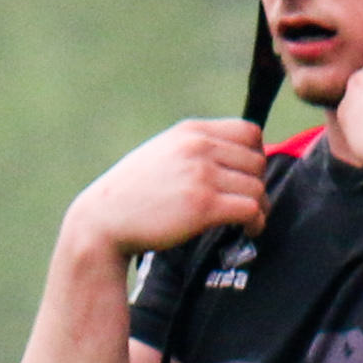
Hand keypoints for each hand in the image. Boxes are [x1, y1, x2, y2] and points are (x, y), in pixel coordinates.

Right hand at [61, 117, 268, 261]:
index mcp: (190, 132)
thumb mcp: (162, 154)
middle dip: (256, 184)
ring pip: (256, 186)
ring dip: (259, 207)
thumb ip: (194, 150)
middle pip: (257, 160)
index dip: (255, 156)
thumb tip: (234, 160)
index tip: (246, 177)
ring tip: (249, 221)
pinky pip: (251, 208)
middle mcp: (199, 147)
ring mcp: (202, 175)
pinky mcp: (204, 206)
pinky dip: (256, 222)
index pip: (249, 132)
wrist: (103, 221)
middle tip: (247, 204)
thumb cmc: (131, 194)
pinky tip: (248, 231)